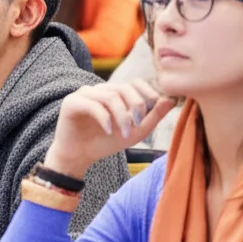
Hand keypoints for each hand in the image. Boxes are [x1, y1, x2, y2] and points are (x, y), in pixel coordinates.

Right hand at [43, 80, 174, 179]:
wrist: (78, 158)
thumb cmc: (105, 143)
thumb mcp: (135, 132)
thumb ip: (153, 117)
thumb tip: (171, 100)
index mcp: (114, 93)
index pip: (135, 83)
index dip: (147, 93)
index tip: (152, 110)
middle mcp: (99, 90)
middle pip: (123, 88)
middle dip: (136, 106)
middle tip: (138, 125)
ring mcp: (84, 94)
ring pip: (110, 95)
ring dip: (121, 116)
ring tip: (125, 133)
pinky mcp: (71, 103)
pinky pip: (92, 105)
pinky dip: (104, 118)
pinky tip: (108, 131)